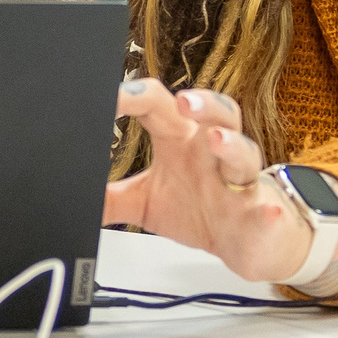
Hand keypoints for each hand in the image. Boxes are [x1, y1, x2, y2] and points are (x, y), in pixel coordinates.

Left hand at [103, 80, 310, 284]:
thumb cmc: (199, 208)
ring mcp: (240, 180)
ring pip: (244, 151)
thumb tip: (72, 195)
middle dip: (201, 103)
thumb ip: (111, 197)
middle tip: (182, 102)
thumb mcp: (146, 203)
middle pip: (216, 111)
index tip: (111, 96)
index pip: (160, 106)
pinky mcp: (260, 213)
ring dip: (232, 144)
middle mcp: (213, 151)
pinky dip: (265, 209)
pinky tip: (263, 208)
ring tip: (216, 140)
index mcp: (181, 140)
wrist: (249, 241)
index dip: (136, 96)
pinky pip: (265, 208)